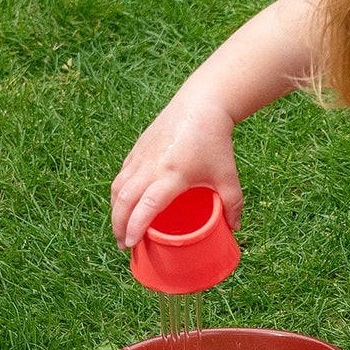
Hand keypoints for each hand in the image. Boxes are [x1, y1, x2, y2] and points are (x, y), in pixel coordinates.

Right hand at [110, 94, 242, 248]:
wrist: (202, 104)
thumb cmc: (215, 141)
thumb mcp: (228, 176)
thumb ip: (233, 204)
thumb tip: (234, 228)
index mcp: (172, 174)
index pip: (147, 205)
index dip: (136, 226)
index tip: (131, 244)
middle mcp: (151, 166)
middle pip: (125, 200)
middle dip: (119, 225)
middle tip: (124, 246)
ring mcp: (141, 156)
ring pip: (118, 187)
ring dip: (114, 211)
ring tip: (120, 229)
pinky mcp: (137, 149)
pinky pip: (121, 176)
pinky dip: (118, 194)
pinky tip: (123, 205)